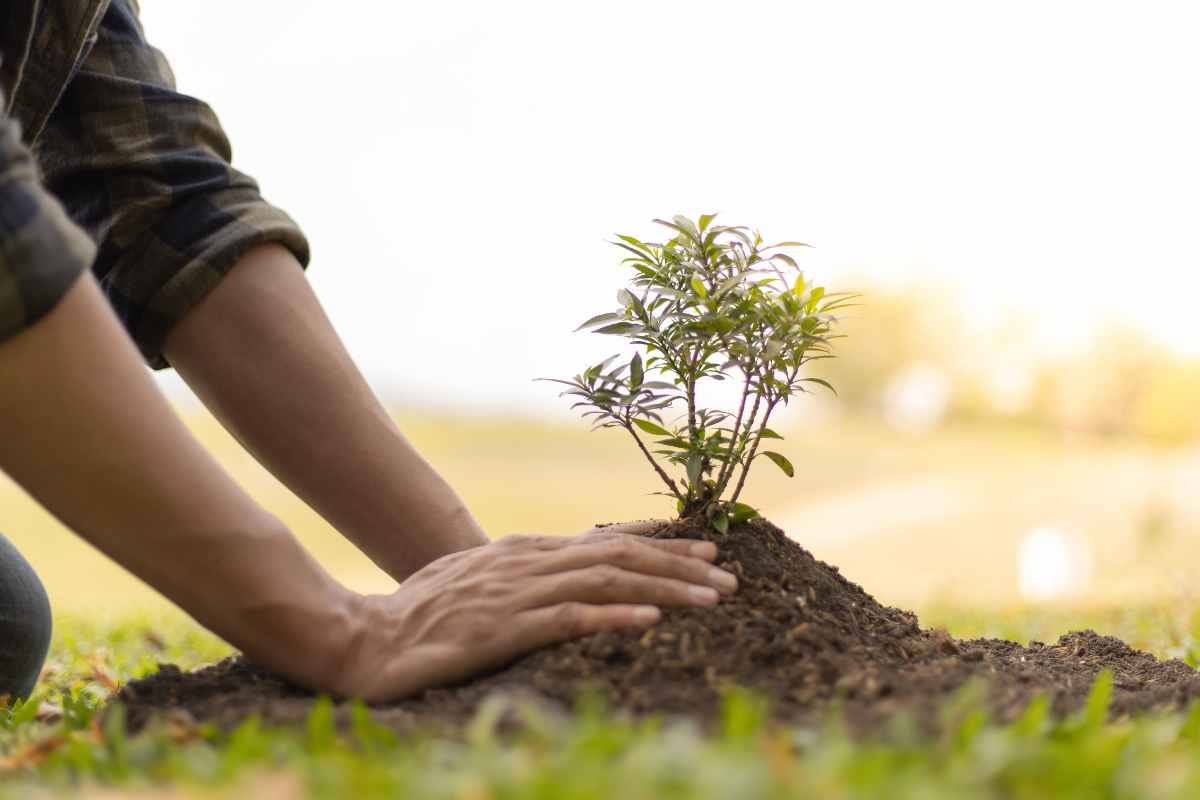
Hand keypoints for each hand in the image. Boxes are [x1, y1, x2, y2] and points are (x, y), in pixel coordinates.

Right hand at [330, 521, 736, 701]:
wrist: (363, 639)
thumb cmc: (421, 615)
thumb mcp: (479, 582)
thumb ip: (525, 575)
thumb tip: (569, 574)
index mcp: (524, 552)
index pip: (606, 543)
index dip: (661, 547)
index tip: (708, 552)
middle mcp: (526, 563)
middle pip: (618, 556)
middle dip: (680, 565)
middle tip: (729, 577)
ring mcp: (514, 595)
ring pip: (605, 580)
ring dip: (665, 586)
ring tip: (713, 598)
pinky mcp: (500, 630)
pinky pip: (566, 619)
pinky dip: (612, 615)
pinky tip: (650, 620)